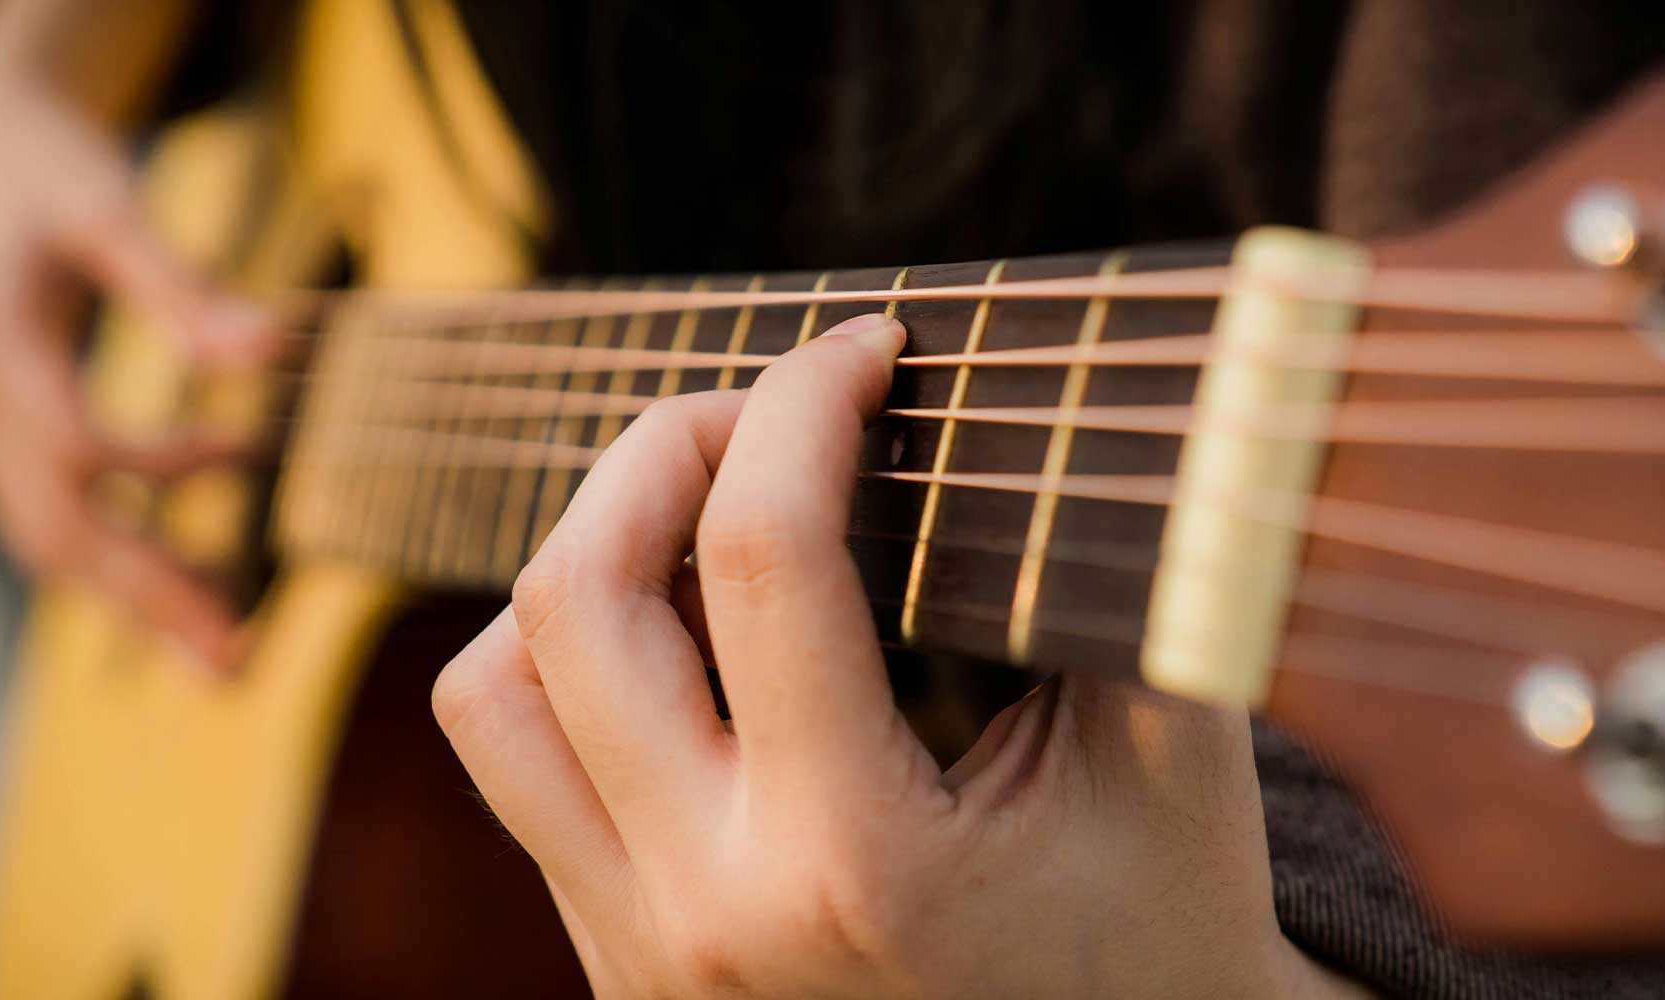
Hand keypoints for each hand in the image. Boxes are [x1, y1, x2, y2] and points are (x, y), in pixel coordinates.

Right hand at [0, 59, 272, 667]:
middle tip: (237, 659)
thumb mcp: (111, 204)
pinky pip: (50, 515)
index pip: (69, 444)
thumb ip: (181, 283)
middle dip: (146, 595)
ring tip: (224, 647)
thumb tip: (270, 353)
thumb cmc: (51, 161)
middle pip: (52, 525)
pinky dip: (119, 553)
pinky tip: (192, 573)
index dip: (157, 470)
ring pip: (45, 537)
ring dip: (135, 596)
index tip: (243, 459)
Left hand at [434, 313, 1363, 997]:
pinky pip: (523, 778)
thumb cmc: (1157, 930)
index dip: (807, 401)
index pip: (764, 556)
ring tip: (698, 524)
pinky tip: (697, 642)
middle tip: (767, 409)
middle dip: (663, 447)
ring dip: (580, 566)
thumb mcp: (1173, 760)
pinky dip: (581, 670)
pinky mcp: (617, 970)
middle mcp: (707, 912)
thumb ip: (1121, 583)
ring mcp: (640, 954)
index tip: (869, 349)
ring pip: (491, 694)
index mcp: (857, 859)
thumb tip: (1066, 399)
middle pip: (575, 600)